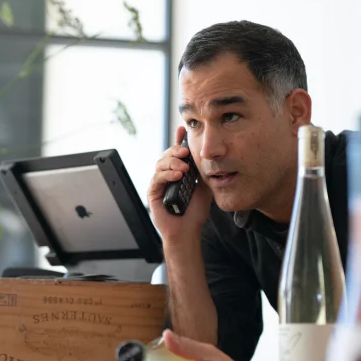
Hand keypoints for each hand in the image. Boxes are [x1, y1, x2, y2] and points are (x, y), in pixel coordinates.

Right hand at [147, 126, 211, 242]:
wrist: (188, 230)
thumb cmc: (195, 212)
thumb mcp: (204, 187)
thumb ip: (203, 172)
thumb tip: (207, 157)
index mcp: (178, 173)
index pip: (177, 154)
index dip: (179, 141)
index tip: (183, 129)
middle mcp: (167, 176)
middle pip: (167, 156)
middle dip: (176, 150)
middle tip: (186, 152)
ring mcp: (159, 184)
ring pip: (160, 164)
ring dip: (172, 162)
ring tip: (184, 168)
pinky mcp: (153, 193)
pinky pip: (157, 179)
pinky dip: (167, 174)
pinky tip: (177, 175)